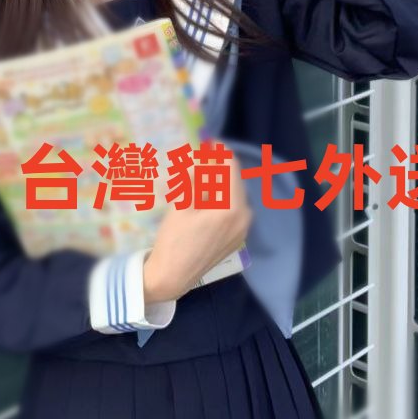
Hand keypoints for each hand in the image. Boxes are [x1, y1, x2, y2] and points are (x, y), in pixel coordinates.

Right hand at [143, 145, 252, 301]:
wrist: (172, 277)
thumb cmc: (174, 240)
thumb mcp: (181, 203)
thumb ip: (193, 176)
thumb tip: (199, 154)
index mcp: (232, 207)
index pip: (231, 168)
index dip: (219, 152)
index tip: (208, 141)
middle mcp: (244, 218)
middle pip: (235, 181)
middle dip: (219, 167)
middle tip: (200, 157)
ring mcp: (242, 230)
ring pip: (234, 195)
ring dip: (219, 182)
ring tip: (198, 175)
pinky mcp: (236, 239)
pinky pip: (232, 210)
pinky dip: (221, 198)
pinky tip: (203, 196)